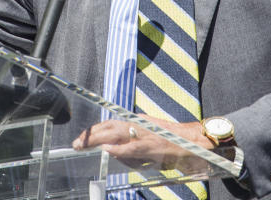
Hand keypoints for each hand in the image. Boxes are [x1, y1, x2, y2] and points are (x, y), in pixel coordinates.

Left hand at [71, 115, 213, 172]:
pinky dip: (119, 149)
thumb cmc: (173, 139)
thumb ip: (135, 133)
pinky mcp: (152, 147)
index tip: (82, 136)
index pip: (110, 123)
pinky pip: (132, 148)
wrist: (195, 141)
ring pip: (116, 134)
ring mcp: (145, 135)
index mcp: (137, 121)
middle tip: (75, 143)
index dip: (95, 129)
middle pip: (109, 127)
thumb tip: (117, 143)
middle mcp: (139, 125)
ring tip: (83, 145)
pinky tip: (107, 150)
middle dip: (90, 135)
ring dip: (98, 140)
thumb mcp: (150, 131)